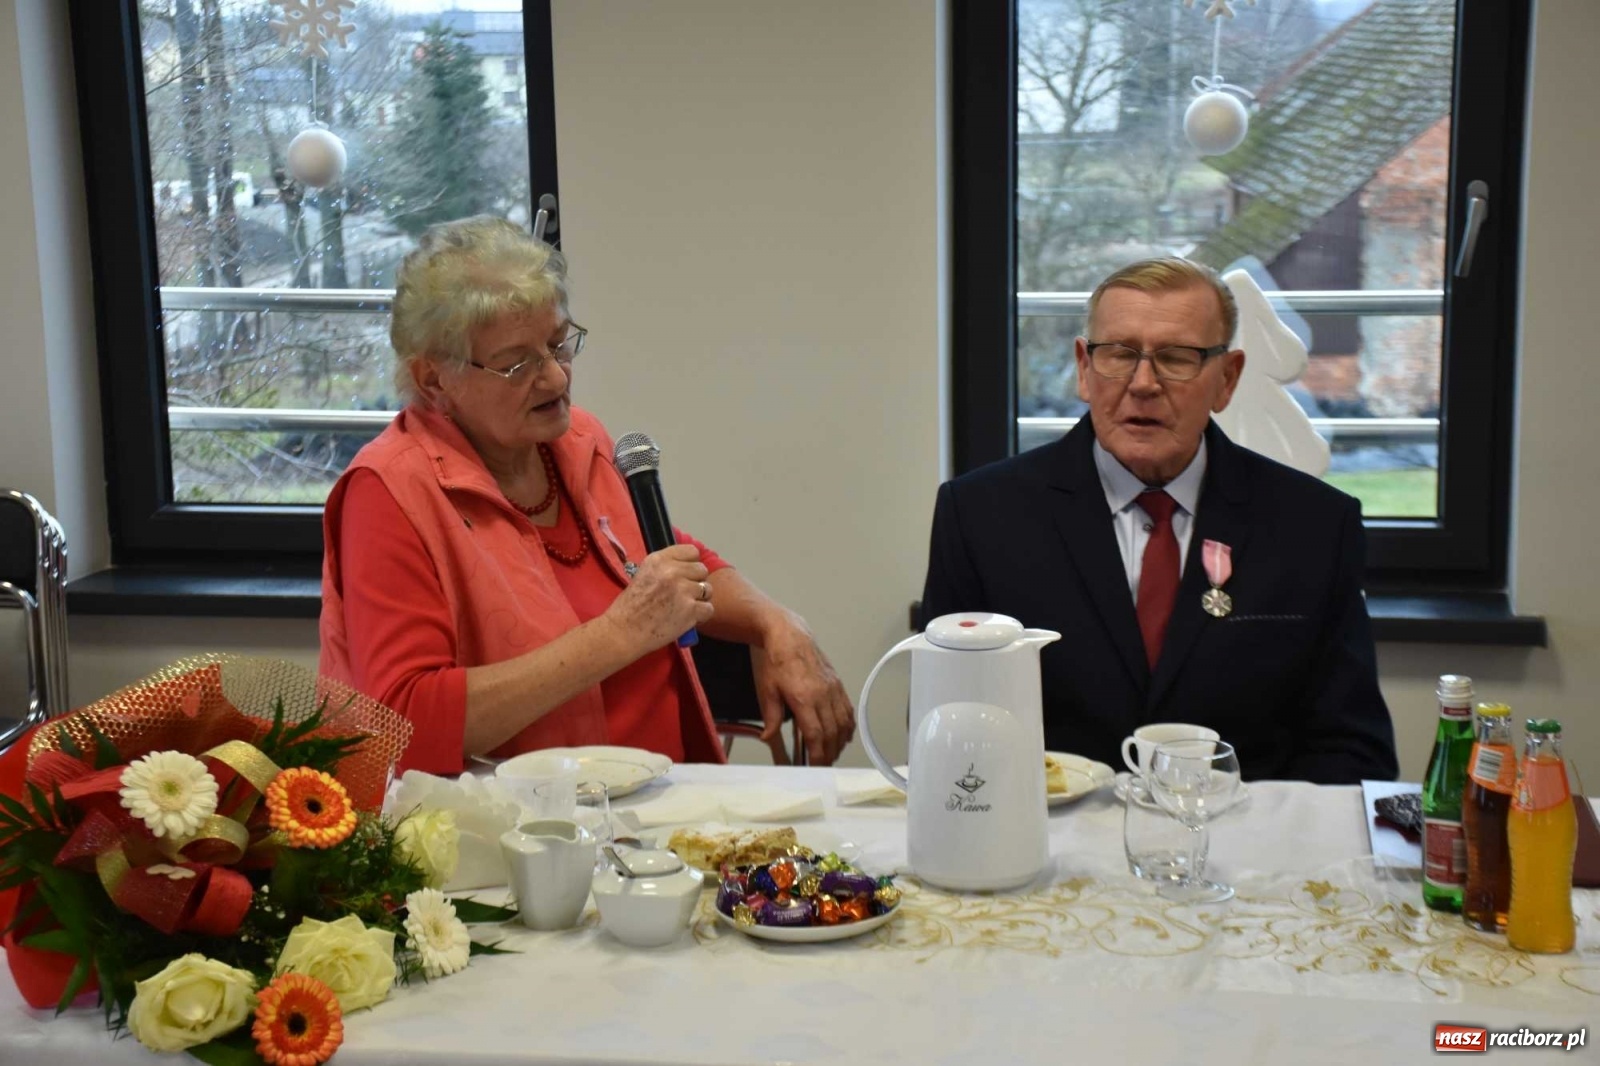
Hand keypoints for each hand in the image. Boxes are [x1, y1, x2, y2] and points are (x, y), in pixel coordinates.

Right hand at [603, 545, 712, 654]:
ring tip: (684, 607)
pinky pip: (709, 608)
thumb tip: (687, 567)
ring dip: (699, 599)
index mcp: (659, 560)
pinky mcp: (690, 610)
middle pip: (702, 570)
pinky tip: (687, 618)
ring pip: (707, 589)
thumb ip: (665, 567)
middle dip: (695, 582)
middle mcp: (673, 571)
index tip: (684, 574)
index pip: (692, 551)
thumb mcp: (643, 574)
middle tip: (683, 594)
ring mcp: (683, 590)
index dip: (690, 564)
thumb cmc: (630, 607)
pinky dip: (701, 615)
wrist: (624, 631)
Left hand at [752, 615, 854, 764]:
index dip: (818, 753)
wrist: (790, 636)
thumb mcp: (767, 690)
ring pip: (843, 723)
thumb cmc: (777, 662)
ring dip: (840, 742)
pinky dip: (848, 726)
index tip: (815, 765)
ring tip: (832, 753)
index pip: (816, 734)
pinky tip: (843, 735)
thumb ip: (771, 716)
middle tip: (823, 765)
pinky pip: (848, 710)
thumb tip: (768, 737)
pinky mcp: (838, 684)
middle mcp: (822, 695)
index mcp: (804, 698)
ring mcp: (833, 689)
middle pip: (832, 733)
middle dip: (829, 753)